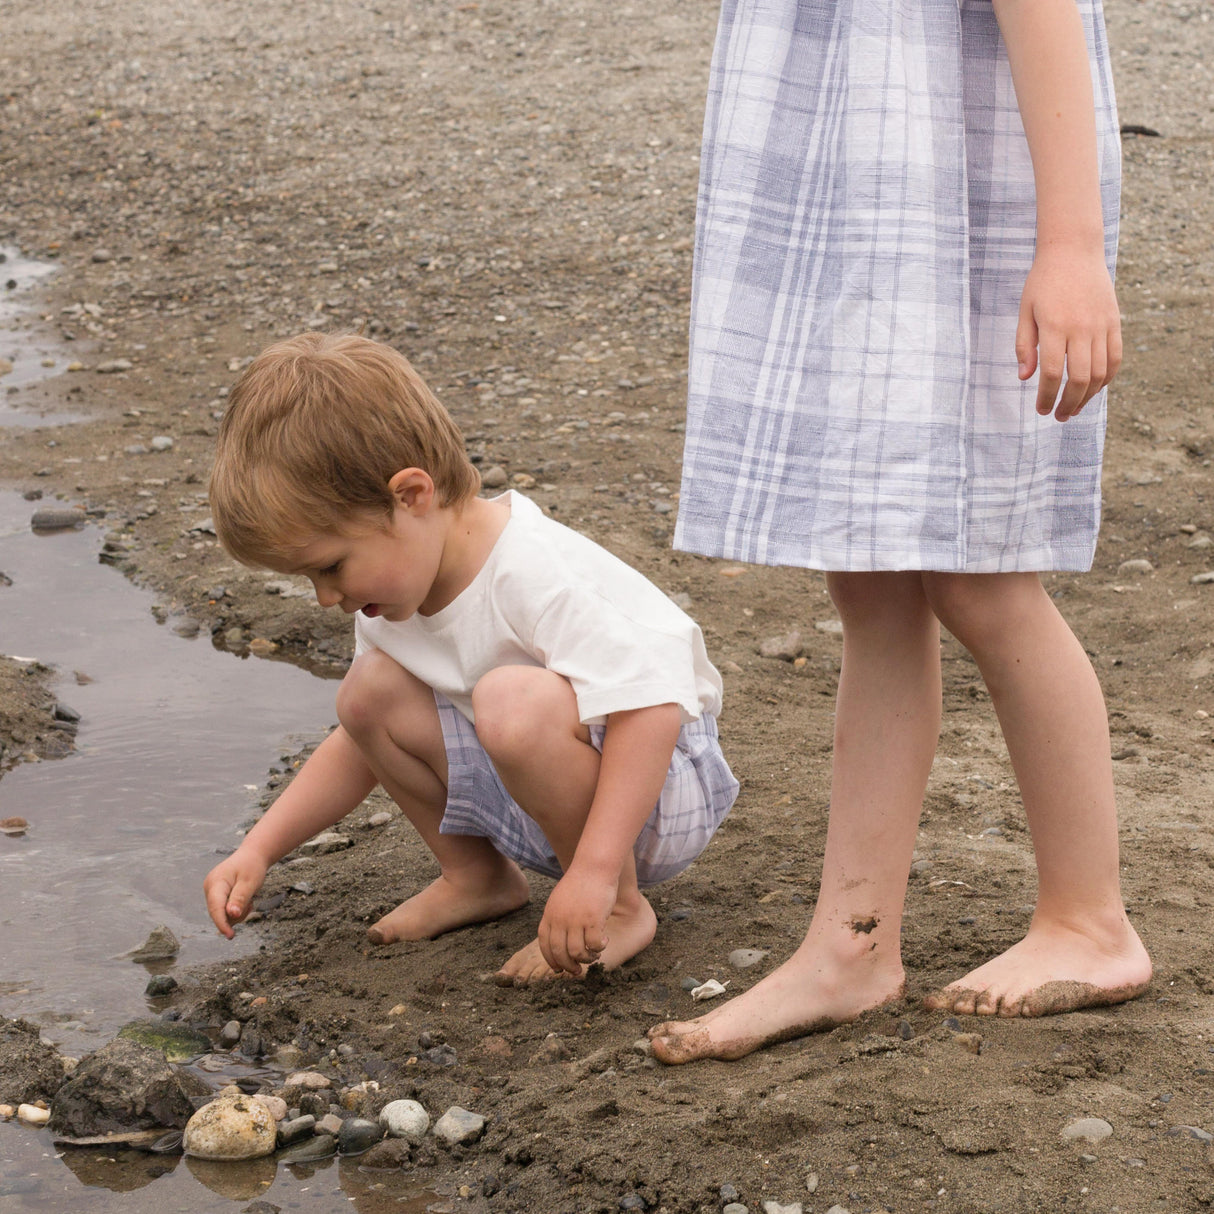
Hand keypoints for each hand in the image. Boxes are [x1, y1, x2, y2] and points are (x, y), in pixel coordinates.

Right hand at [203, 848, 267, 938]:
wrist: (252, 855)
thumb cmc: (252, 866)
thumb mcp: (250, 882)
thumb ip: (240, 898)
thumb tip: (232, 915)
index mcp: (216, 882)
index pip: (216, 907)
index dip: (222, 923)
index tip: (230, 935)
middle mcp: (210, 888)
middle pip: (219, 913)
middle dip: (236, 915)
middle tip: (250, 904)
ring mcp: (212, 892)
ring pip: (223, 914)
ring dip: (237, 913)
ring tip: (248, 899)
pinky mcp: (217, 895)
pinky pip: (225, 911)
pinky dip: (236, 910)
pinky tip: (244, 900)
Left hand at [537, 868, 618, 974]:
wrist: (594, 867)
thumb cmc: (580, 883)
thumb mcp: (560, 900)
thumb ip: (557, 918)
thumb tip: (559, 940)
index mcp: (550, 915)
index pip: (545, 945)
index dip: (552, 961)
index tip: (559, 969)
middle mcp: (560, 919)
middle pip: (560, 953)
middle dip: (569, 967)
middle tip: (578, 971)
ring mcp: (576, 920)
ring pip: (577, 952)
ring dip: (587, 958)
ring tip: (594, 954)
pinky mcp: (593, 919)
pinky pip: (594, 945)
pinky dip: (599, 948)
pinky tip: (604, 942)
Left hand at [1016, 244, 1121, 421]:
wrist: (1074, 251)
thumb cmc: (1043, 283)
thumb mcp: (1025, 312)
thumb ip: (1024, 346)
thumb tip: (1024, 378)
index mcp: (1054, 326)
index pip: (1051, 373)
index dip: (1046, 396)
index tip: (1041, 409)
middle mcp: (1081, 328)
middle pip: (1079, 378)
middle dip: (1068, 403)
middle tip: (1059, 416)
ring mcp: (1101, 325)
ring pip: (1099, 372)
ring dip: (1088, 396)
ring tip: (1074, 408)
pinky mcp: (1114, 322)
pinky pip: (1115, 358)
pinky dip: (1106, 378)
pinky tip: (1093, 389)